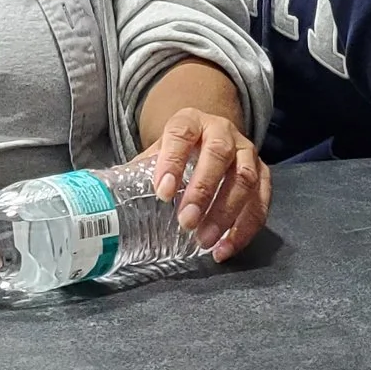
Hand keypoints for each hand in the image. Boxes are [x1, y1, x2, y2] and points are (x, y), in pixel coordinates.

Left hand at [136, 107, 271, 262]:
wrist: (210, 136)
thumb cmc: (178, 151)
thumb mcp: (157, 152)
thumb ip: (140, 172)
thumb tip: (106, 202)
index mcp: (191, 121)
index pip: (181, 134)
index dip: (172, 161)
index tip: (162, 192)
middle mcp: (223, 131)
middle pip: (219, 154)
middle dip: (204, 190)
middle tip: (186, 222)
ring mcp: (248, 152)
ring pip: (245, 178)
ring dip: (226, 213)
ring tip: (203, 241)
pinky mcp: (264, 174)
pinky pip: (261, 201)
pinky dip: (245, 228)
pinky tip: (225, 248)